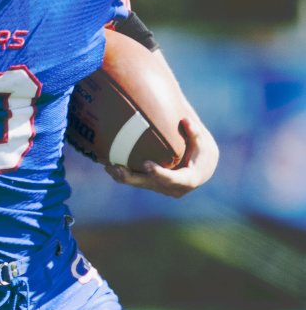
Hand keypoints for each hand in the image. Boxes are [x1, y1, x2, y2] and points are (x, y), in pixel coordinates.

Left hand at [104, 116, 218, 197]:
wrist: (201, 166)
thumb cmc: (201, 151)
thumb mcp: (202, 141)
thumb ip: (195, 132)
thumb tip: (186, 120)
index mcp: (188, 180)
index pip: (173, 180)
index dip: (160, 174)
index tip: (147, 164)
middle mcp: (173, 188)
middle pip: (150, 184)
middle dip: (132, 178)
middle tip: (117, 168)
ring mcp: (161, 188)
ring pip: (140, 184)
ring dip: (123, 177)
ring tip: (108, 167)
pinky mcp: (152, 185)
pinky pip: (137, 181)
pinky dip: (124, 175)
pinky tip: (109, 166)